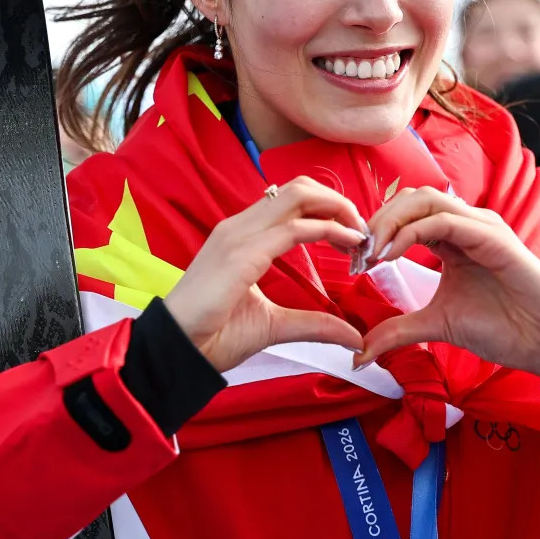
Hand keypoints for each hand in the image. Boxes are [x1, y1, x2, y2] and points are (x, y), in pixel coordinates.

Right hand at [164, 176, 366, 372]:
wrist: (178, 349)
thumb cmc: (213, 335)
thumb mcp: (274, 325)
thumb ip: (312, 325)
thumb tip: (352, 336)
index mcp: (241, 236)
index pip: (291, 202)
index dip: (328, 212)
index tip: (353, 240)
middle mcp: (239, 226)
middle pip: (299, 188)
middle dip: (338, 202)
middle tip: (361, 232)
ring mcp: (239, 235)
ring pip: (299, 196)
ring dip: (338, 210)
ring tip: (360, 236)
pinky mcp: (242, 253)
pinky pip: (294, 229)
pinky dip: (329, 231)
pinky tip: (350, 244)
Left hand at [357, 187, 539, 402]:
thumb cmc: (504, 328)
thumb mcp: (437, 325)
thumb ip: (398, 330)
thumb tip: (359, 353)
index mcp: (451, 238)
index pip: (403, 215)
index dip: (373, 233)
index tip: (352, 264)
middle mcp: (465, 224)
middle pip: (408, 199)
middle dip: (375, 221)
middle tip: (355, 255)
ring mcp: (480, 226)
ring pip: (423, 200)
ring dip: (388, 222)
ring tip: (369, 253)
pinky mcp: (493, 237)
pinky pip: (443, 220)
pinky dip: (410, 232)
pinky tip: (390, 255)